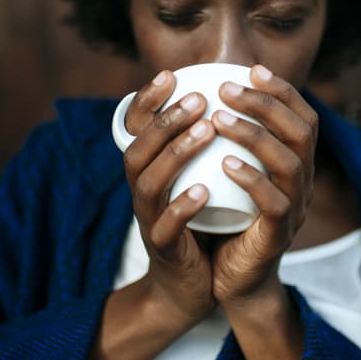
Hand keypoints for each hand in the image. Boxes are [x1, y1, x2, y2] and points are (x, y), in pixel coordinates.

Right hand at [121, 70, 216, 326]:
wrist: (191, 285)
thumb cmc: (199, 222)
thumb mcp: (195, 177)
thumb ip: (202, 145)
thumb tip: (226, 98)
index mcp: (148, 170)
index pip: (134, 130)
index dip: (145, 102)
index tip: (170, 75)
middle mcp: (142, 191)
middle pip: (139, 150)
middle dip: (166, 120)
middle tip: (198, 99)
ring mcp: (150, 220)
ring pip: (149, 183)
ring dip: (175, 154)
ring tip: (205, 131)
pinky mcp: (164, 250)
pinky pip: (166, 227)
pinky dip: (181, 207)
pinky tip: (203, 191)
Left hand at [210, 64, 317, 306]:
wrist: (232, 278)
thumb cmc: (227, 218)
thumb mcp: (230, 174)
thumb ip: (228, 141)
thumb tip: (204, 92)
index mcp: (295, 164)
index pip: (302, 117)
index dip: (282, 90)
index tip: (253, 69)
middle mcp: (303, 182)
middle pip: (301, 132)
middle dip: (266, 104)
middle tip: (227, 88)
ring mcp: (295, 209)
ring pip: (289, 163)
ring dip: (254, 135)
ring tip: (218, 118)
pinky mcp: (279, 235)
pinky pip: (274, 203)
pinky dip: (252, 178)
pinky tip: (225, 162)